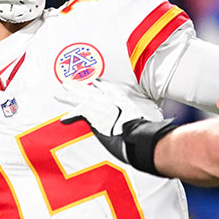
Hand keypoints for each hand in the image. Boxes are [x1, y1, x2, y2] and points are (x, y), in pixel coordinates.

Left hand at [56, 79, 174, 173]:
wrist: (142, 137)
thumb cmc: (149, 132)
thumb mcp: (151, 120)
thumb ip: (149, 120)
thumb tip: (160, 127)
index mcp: (124, 100)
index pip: (110, 89)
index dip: (102, 86)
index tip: (96, 81)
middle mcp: (112, 100)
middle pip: (93, 90)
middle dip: (81, 86)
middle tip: (69, 81)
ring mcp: (103, 106)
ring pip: (82, 97)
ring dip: (70, 94)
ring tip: (59, 91)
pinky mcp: (95, 116)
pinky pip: (79, 114)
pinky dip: (71, 116)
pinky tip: (64, 119)